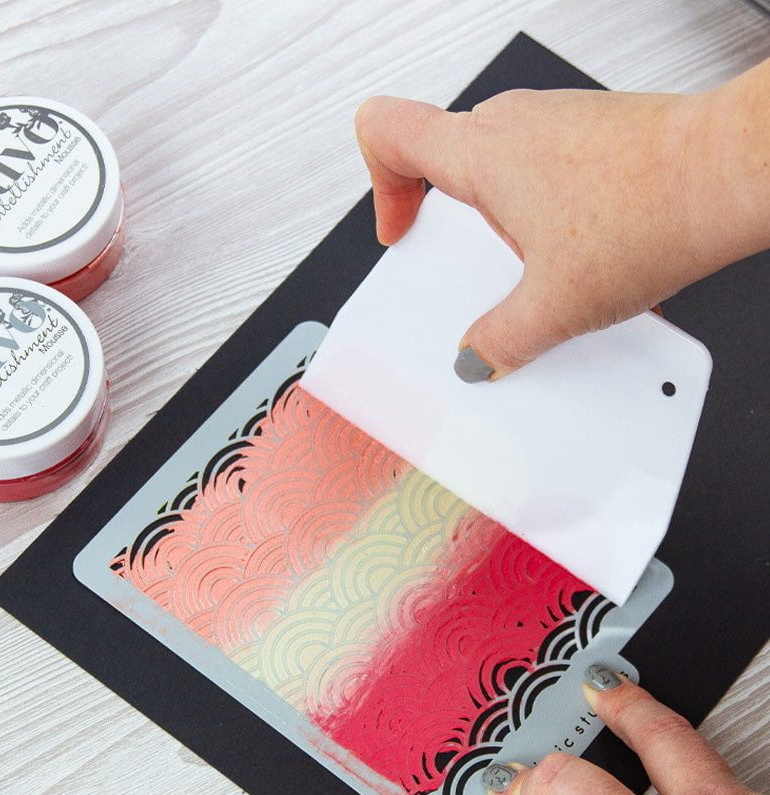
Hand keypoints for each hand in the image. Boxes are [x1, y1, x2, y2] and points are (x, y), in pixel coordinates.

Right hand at [354, 62, 769, 378]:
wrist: (732, 174)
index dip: (379, 187)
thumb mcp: (555, 305)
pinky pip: (545, 171)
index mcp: (483, 153)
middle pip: (441, 159)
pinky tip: (579, 257)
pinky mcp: (593, 133)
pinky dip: (545, 214)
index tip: (402, 232)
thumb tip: (477, 357)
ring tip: (534, 270)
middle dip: (447, 223)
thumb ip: (499, 340)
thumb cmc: (652, 209)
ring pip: (498, 167)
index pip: (387, 131)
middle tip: (466, 268)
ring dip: (500, 222)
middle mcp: (515, 123)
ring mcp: (557, 122)